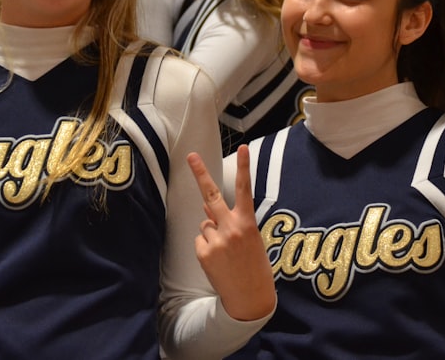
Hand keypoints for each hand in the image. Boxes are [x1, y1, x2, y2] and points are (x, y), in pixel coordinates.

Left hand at [186, 145, 275, 320]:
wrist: (250, 297)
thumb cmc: (254, 265)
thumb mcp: (250, 239)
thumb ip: (229, 219)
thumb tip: (205, 204)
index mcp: (247, 223)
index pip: (245, 190)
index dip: (244, 167)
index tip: (242, 147)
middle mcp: (231, 228)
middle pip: (211, 195)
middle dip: (200, 174)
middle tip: (190, 155)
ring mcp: (216, 241)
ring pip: (205, 224)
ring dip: (212, 232)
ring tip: (226, 251)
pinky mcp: (204, 253)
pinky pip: (200, 240)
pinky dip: (207, 246)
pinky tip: (218, 259)